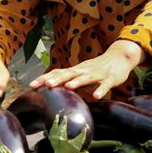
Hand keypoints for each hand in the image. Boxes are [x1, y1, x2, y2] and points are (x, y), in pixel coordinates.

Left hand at [29, 40, 145, 99]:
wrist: (120, 56)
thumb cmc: (99, 67)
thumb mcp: (82, 72)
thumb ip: (70, 79)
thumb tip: (53, 88)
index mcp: (76, 70)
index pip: (57, 73)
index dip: (44, 78)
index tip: (31, 85)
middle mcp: (84, 70)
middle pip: (68, 74)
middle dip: (57, 79)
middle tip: (44, 85)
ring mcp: (97, 74)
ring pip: (86, 77)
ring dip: (77, 82)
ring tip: (68, 87)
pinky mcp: (110, 78)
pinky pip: (105, 85)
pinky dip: (101, 90)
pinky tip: (96, 96)